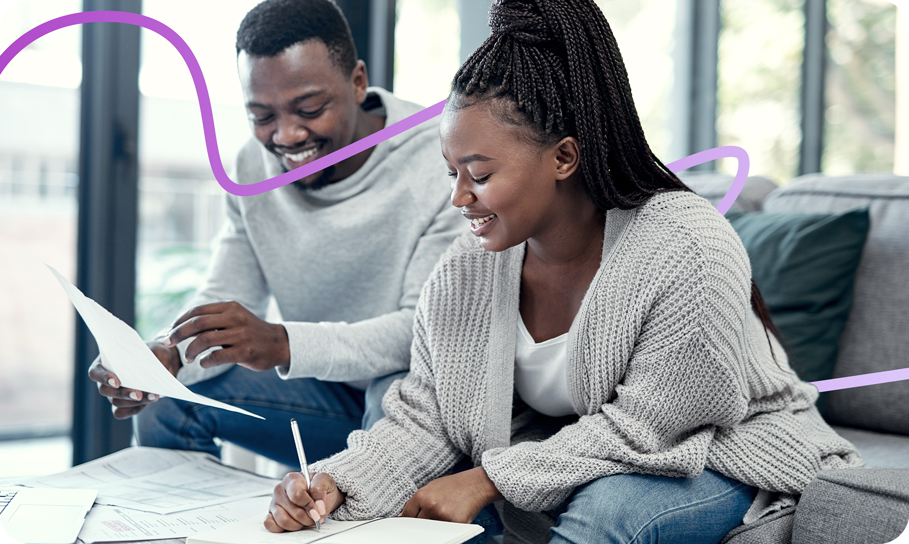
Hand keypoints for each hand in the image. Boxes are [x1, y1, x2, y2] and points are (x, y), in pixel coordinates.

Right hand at [88, 341, 179, 418]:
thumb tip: (150, 367)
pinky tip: (147, 403)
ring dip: (134, 402)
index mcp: (106, 362)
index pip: (95, 372)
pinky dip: (134, 410)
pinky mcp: (121, 404)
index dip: (103, 378)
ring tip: (153, 396)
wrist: (162, 363)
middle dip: (123, 393)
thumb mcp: (153, 350)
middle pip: (105, 391)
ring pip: (116, 402)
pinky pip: (121, 413)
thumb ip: (149, 356)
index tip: (116, 382)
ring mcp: (112, 394)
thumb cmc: (153, 353)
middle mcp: (105, 380)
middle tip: (139, 394)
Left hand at [164, 301, 288, 371]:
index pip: (197, 311)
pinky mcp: (245, 351)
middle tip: (169, 342)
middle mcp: (235, 318)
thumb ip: (213, 320)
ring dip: (190, 350)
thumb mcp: (234, 318)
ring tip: (188, 358)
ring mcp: (241, 335)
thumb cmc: (250, 332)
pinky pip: (217, 357)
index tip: (170, 331)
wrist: (279, 343)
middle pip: (197, 323)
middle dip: (178, 334)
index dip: (179, 321)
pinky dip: (205, 361)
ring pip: (205, 340)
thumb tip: (181, 327)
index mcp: (230, 307)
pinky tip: (204, 363)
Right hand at [265, 472, 345, 532]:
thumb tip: (318, 506)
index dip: (309, 505)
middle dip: (308, 517)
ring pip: (284, 521)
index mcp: (292, 479)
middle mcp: (280, 490)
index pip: (296, 495)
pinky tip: (295, 523)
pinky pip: (272, 526)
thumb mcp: (325, 481)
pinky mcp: (271, 515)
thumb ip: (320, 490)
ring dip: (299, 524)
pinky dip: (286, 528)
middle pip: (294, 511)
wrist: (317, 493)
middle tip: (315, 516)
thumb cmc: (318, 486)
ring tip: (306, 519)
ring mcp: (274, 503)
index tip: (318, 510)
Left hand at [400, 467, 502, 523]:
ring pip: (429, 530)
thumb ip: (417, 501)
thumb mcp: (431, 487)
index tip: (409, 524)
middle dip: (419, 524)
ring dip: (432, 528)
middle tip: (426, 520)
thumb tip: (403, 516)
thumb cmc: (453, 485)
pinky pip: (444, 532)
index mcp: (422, 496)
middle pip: (417, 525)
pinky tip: (449, 519)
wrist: (475, 484)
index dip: (408, 520)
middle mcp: (431, 506)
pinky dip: (445, 529)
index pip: (407, 515)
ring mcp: (442, 517)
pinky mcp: (454, 524)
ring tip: (440, 516)